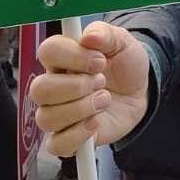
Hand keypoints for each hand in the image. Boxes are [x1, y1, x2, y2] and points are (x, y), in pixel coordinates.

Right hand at [30, 21, 151, 155]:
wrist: (140, 91)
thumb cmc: (124, 64)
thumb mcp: (122, 42)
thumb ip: (105, 34)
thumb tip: (90, 36)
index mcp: (62, 58)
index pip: (47, 52)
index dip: (72, 56)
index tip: (99, 60)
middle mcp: (54, 86)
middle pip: (40, 89)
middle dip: (75, 87)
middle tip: (100, 81)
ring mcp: (59, 113)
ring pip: (46, 118)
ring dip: (80, 109)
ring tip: (104, 100)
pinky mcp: (69, 137)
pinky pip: (56, 145)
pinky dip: (77, 135)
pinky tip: (96, 122)